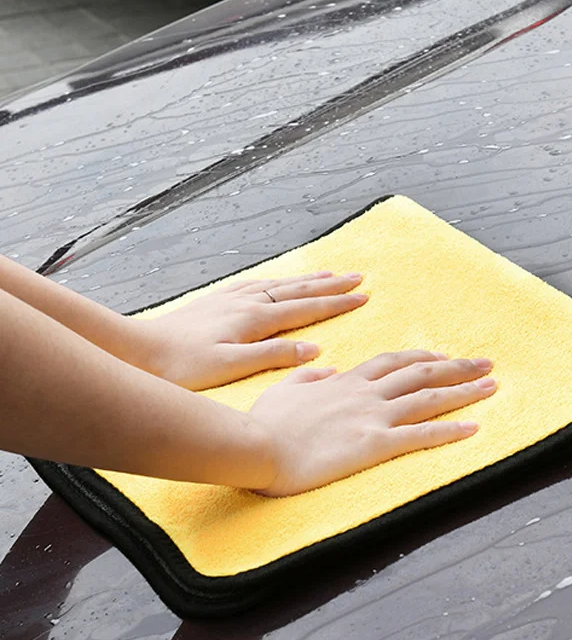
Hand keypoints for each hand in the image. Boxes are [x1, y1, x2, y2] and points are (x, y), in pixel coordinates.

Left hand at [134, 271, 366, 389]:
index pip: (306, 308)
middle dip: (331, 284)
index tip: (363, 296)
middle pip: (298, 289)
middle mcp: (247, 302)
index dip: (337, 303)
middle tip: (359, 277)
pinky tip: (279, 280)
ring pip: (280, 283)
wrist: (140, 351)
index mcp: (255, 319)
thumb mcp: (231, 366)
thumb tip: (315, 348)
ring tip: (330, 273)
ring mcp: (232, 299)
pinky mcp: (218, 301)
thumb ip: (273, 355)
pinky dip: (278, 280)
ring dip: (308, 279)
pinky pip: (257, 283)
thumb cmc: (183, 366)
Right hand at [249, 350, 496, 495]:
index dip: (420, 357)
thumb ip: (307, 377)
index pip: (392, 362)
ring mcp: (373, 416)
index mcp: (345, 381)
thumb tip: (325, 368)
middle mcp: (366, 393)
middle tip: (484, 364)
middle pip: (420, 372)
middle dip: (456, 366)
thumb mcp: (283, 390)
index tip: (440, 355)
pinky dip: (450, 430)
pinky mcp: (375, 443)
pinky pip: (421, 434)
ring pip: (428, 397)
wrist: (258, 446)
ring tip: (491, 386)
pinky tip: (473, 427)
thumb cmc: (266, 424)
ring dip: (463, 391)